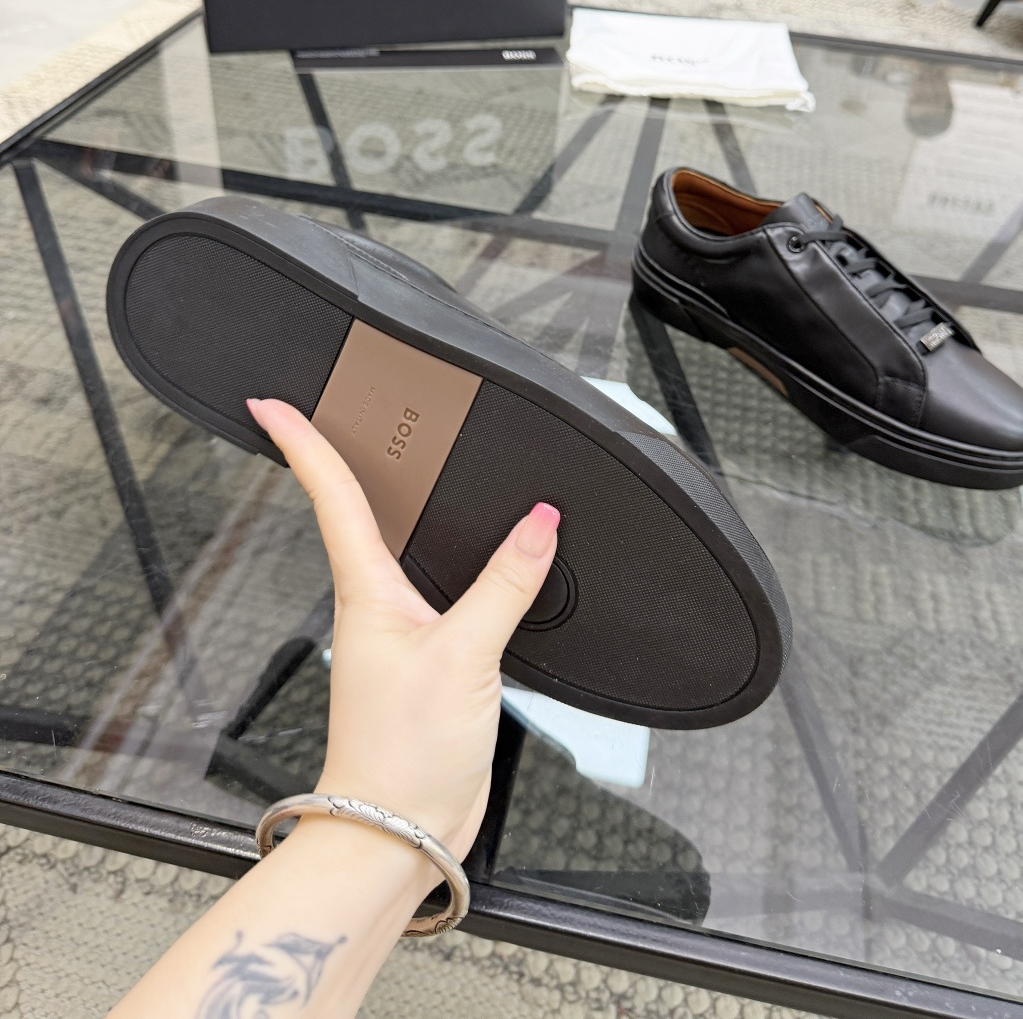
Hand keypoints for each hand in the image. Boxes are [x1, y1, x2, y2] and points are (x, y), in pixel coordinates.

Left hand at [247, 398, 558, 862]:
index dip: (300, 443)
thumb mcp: (462, 658)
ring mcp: (398, 632)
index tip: (272, 403)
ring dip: (392, 503)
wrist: (399, 830)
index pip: (330, 496)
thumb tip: (538, 524)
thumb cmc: (403, 756)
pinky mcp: (427, 660)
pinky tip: (469, 554)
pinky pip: (438, 590)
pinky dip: (449, 557)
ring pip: (396, 548)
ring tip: (394, 461)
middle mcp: (374, 604)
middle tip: (337, 408)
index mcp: (366, 591)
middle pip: (354, 511)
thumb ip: (503, 586)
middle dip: (343, 456)